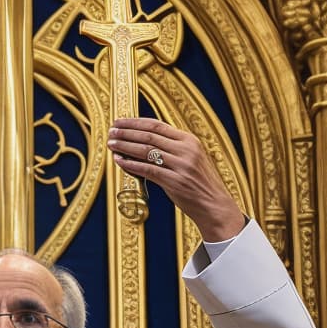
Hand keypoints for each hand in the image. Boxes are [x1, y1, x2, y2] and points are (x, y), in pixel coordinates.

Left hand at [107, 118, 244, 241]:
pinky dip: (131, 165)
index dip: (135, 122)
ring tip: (112, 144)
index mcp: (189, 140)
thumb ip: (172, 148)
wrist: (214, 205)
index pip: (157, 125)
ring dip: (125, 146)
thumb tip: (143, 141)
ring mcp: (181, 165)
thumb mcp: (191, 158)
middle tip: (111, 132)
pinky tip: (120, 161)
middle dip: (126, 132)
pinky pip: (148, 170)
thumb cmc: (200, 183)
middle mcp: (186, 150)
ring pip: (146, 151)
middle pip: (149, 136)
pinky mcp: (175, 181)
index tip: (120, 122)